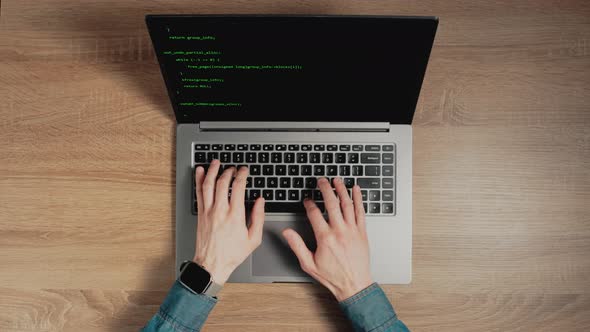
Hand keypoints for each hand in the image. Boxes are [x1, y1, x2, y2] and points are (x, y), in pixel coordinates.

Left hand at [194, 160, 264, 284]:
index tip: (244, 170)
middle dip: (229, 171)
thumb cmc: (232, 254)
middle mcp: (220, 211)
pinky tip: (200, 171)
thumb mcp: (253, 239)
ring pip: (208, 185)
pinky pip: (198, 193)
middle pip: (223, 183)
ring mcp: (208, 212)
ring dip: (212, 171)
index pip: (238, 187)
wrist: (212, 264)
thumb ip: (258, 217)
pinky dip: (198, 180)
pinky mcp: (200, 214)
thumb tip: (260, 201)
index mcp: (235, 216)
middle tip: (233, 167)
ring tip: (216, 162)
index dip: (242, 175)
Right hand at [282, 177, 372, 300]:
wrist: (354, 285)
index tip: (307, 200)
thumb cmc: (333, 276)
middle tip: (322, 180)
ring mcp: (352, 230)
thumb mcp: (309, 264)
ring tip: (337, 180)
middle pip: (331, 203)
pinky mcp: (362, 232)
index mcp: (325, 238)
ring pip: (347, 205)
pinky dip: (358, 199)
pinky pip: (361, 212)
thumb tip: (287, 233)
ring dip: (341, 190)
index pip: (314, 214)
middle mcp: (339, 231)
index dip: (309, 204)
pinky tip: (356, 190)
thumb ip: (297, 245)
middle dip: (326, 189)